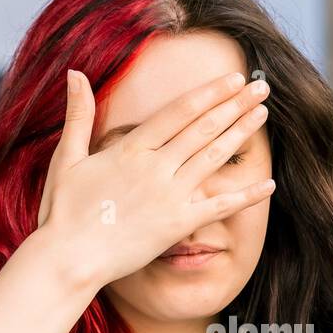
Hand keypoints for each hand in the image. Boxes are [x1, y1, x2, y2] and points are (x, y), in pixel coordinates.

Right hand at [31, 68, 274, 292]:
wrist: (69, 259)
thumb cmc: (63, 212)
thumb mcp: (67, 158)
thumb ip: (78, 116)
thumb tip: (75, 74)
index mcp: (130, 148)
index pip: (179, 111)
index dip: (210, 93)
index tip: (233, 79)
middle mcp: (155, 167)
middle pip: (203, 128)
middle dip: (235, 105)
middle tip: (261, 87)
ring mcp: (169, 196)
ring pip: (213, 158)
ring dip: (241, 134)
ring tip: (263, 115)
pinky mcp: (177, 225)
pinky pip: (218, 207)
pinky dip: (245, 196)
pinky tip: (269, 184)